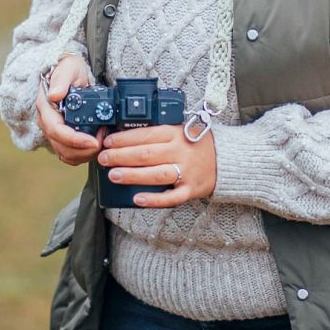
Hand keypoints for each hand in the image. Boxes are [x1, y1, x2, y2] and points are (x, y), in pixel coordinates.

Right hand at [35, 54, 102, 165]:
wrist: (71, 73)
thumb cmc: (69, 69)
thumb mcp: (68, 68)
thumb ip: (61, 80)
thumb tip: (54, 95)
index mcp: (46, 107)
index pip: (56, 130)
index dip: (75, 140)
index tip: (94, 141)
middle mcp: (46, 122)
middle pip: (61, 146)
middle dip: (84, 150)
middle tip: (103, 140)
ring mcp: (53, 130)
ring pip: (66, 153)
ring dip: (85, 153)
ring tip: (101, 139)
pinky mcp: (62, 136)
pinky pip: (70, 153)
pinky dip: (83, 154)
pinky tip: (95, 143)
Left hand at [97, 123, 216, 206]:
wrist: (226, 159)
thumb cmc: (197, 143)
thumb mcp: (181, 129)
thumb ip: (159, 133)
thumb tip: (126, 137)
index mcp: (175, 134)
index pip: (145, 135)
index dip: (124, 139)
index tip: (108, 142)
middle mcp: (180, 152)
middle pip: (146, 154)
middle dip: (121, 156)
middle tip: (103, 158)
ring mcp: (186, 172)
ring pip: (155, 175)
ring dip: (132, 175)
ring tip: (113, 175)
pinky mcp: (190, 190)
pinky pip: (171, 197)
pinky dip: (154, 199)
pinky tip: (137, 199)